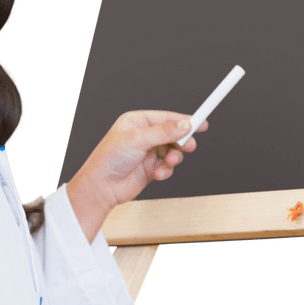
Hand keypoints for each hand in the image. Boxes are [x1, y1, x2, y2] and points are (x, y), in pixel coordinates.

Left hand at [74, 110, 208, 212]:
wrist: (101, 187)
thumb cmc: (109, 159)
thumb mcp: (138, 139)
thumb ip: (164, 132)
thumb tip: (185, 125)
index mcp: (137, 121)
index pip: (166, 117)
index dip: (185, 120)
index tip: (202, 123)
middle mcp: (143, 135)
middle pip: (173, 134)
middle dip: (181, 142)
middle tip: (189, 147)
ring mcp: (147, 152)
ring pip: (173, 151)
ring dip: (174, 158)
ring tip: (168, 163)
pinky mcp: (150, 168)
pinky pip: (168, 166)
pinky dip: (166, 170)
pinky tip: (158, 174)